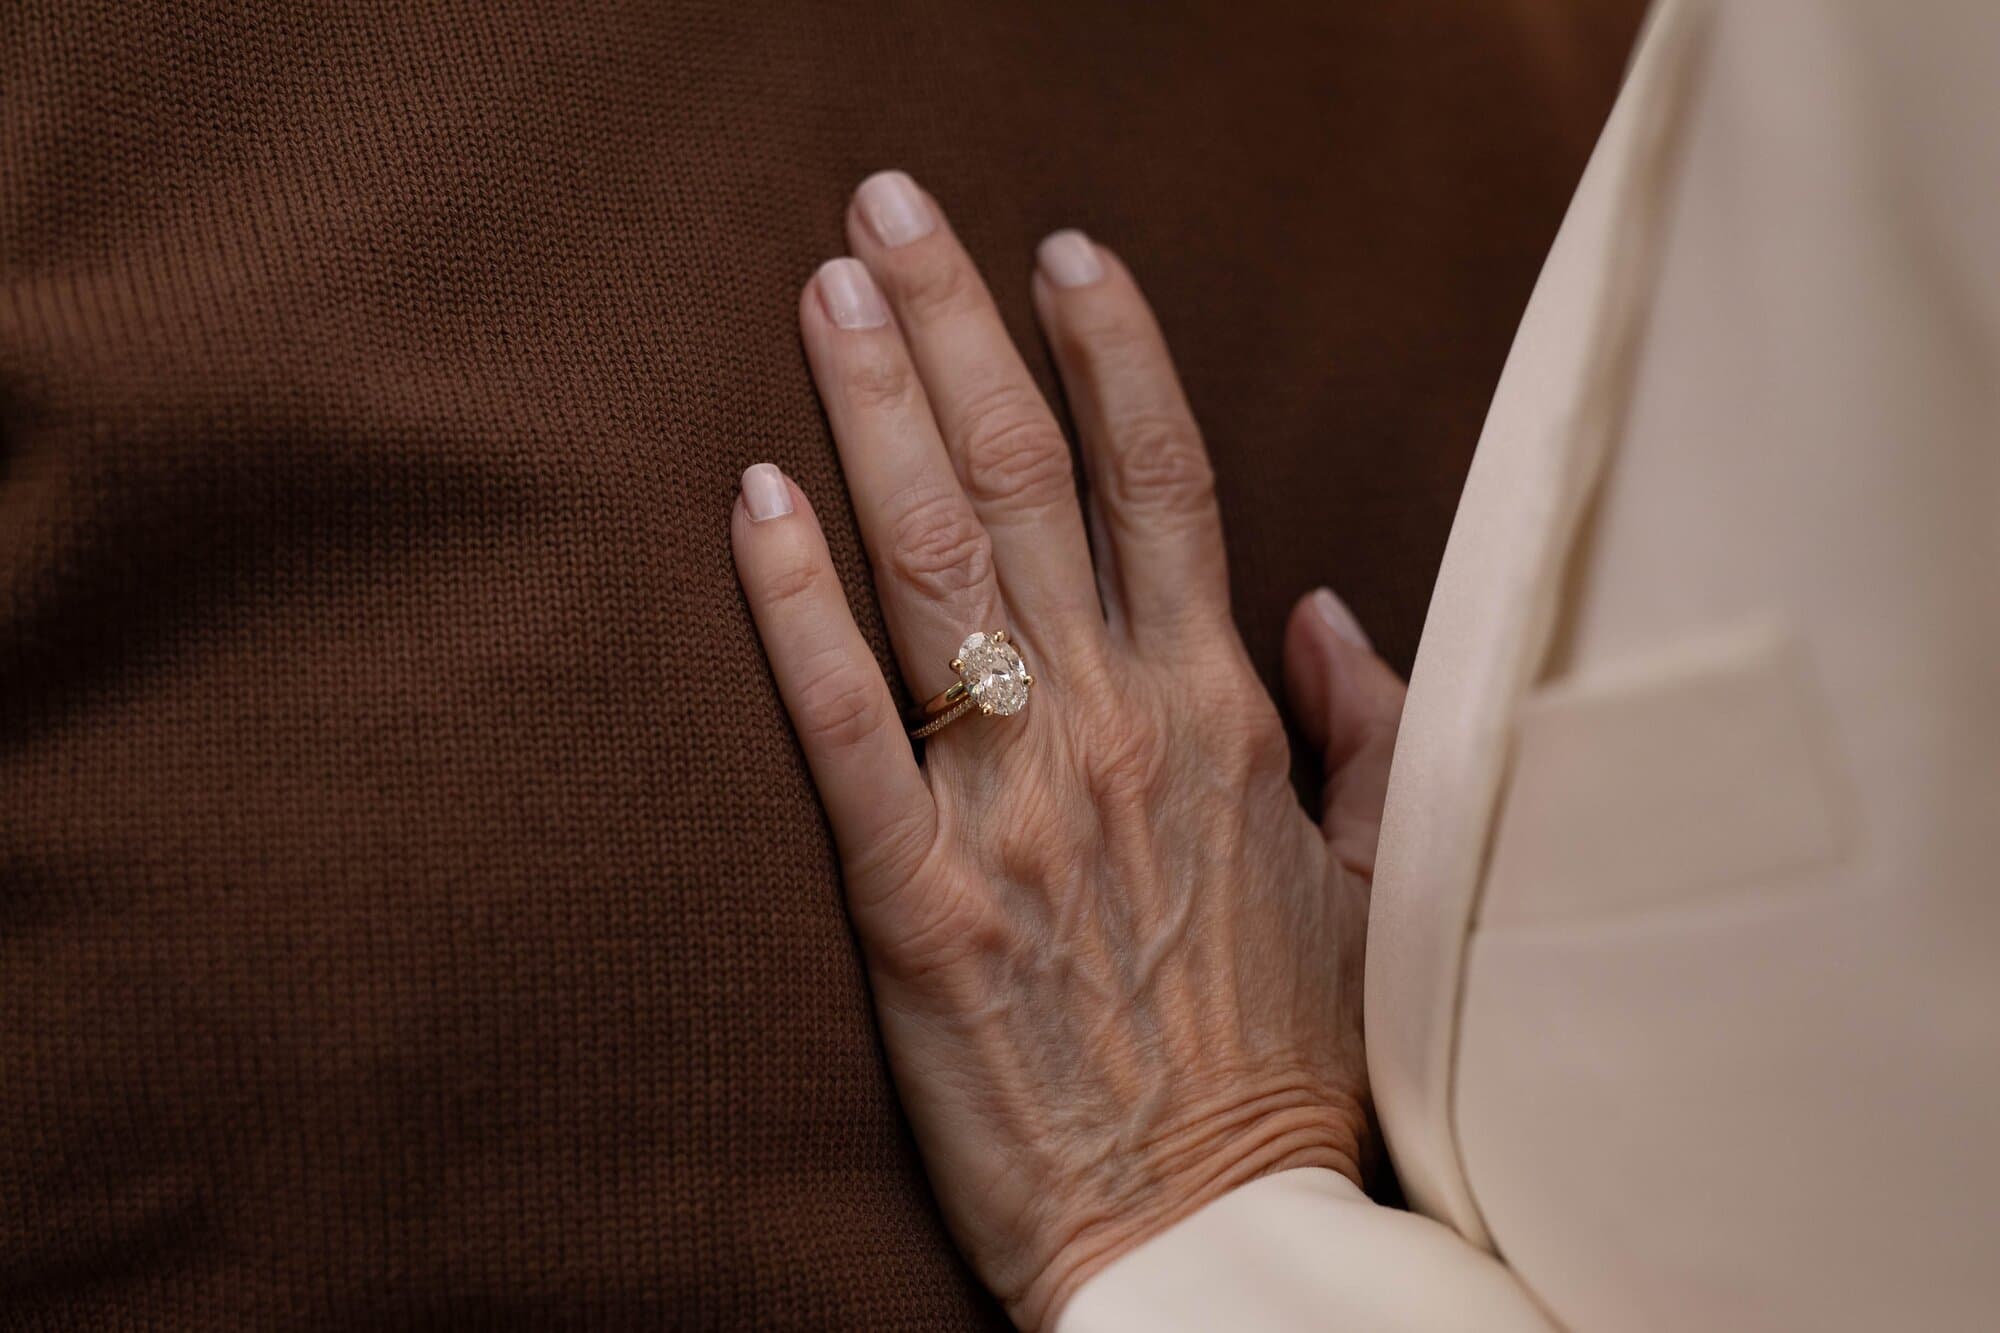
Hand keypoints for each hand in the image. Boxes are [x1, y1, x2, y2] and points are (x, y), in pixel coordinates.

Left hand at [730, 171, 1406, 1330]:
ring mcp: (1008, 809)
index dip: (1110, 352)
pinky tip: (748, 502)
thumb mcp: (1388, 881)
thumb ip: (1366, 727)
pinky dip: (792, 606)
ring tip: (821, 297)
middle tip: (886, 211)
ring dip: (872, 415)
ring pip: (932, 569)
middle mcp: (1112, 728)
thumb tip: (1321, 602)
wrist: (1215, 1234)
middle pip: (1025, 484)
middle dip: (955, 328)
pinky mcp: (914, 903)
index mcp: (1220, 714)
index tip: (1063, 252)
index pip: (1165, 483)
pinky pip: (842, 727)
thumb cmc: (1294, 1058)